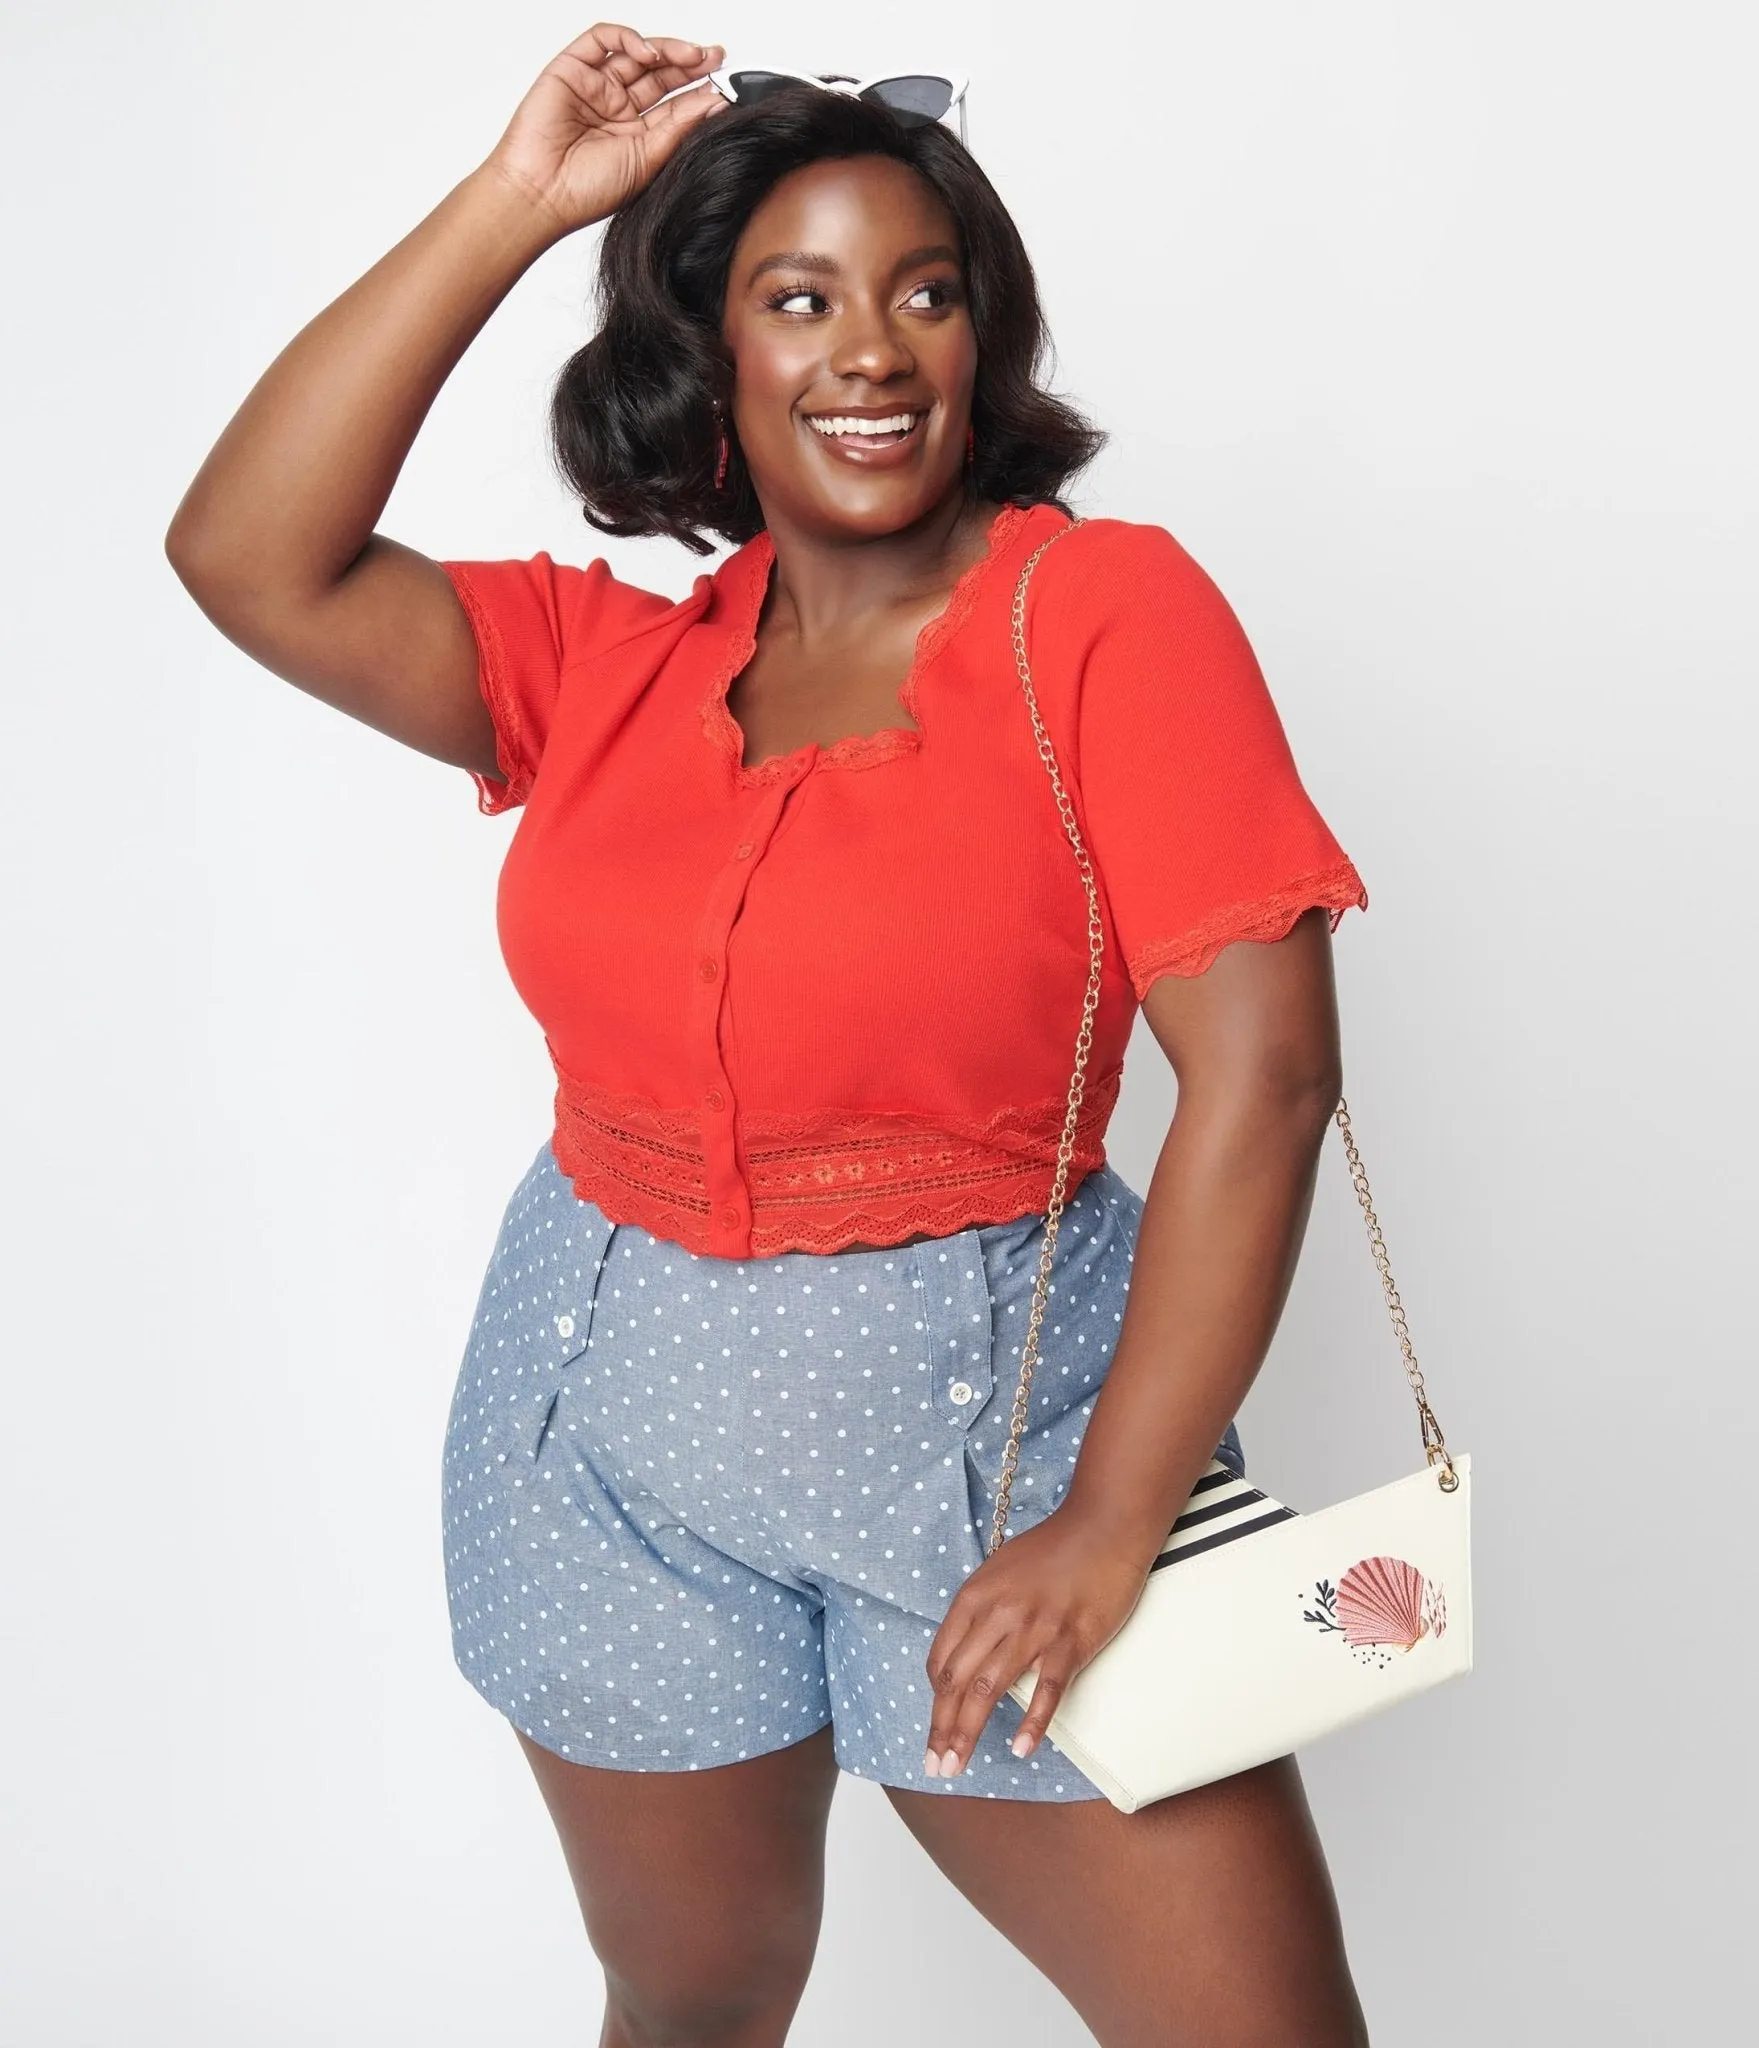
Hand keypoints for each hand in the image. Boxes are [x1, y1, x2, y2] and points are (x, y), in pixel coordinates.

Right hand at [481, 23, 725, 236]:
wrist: (543, 193)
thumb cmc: (587, 190)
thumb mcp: (648, 159)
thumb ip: (680, 127)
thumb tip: (715, 102)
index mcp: (638, 134)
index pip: (675, 104)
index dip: (701, 90)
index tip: (728, 86)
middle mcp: (618, 108)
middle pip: (660, 74)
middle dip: (690, 62)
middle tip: (716, 57)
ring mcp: (596, 87)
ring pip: (637, 53)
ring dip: (667, 49)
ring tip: (693, 55)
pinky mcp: (572, 69)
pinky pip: (603, 40)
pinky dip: (628, 39)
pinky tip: (649, 53)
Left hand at [922, 1499, 1157, 1778]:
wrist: (1104, 1525)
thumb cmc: (1054, 1547)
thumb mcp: (1000, 1570)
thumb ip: (981, 1610)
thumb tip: (967, 1653)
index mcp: (975, 1595)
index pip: (941, 1658)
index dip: (935, 1699)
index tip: (936, 1725)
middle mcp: (998, 1613)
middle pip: (958, 1682)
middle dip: (941, 1728)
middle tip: (934, 1766)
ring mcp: (1034, 1628)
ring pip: (990, 1690)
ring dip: (968, 1733)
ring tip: (956, 1766)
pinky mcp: (1071, 1640)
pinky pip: (1046, 1688)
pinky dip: (1032, 1721)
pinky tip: (1021, 1748)